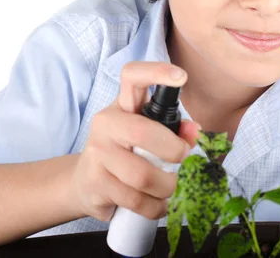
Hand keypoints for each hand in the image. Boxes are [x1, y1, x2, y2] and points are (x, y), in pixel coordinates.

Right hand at [68, 62, 200, 221]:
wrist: (84, 183)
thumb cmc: (126, 152)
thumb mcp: (151, 134)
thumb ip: (176, 129)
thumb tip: (195, 131)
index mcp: (123, 104)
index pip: (133, 76)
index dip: (157, 72)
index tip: (181, 77)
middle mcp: (106, 123)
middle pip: (143, 134)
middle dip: (174, 152)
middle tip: (184, 162)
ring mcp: (97, 154)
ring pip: (142, 176)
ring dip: (167, 188)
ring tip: (172, 189)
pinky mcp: (95, 183)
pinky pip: (135, 200)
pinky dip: (155, 207)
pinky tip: (159, 204)